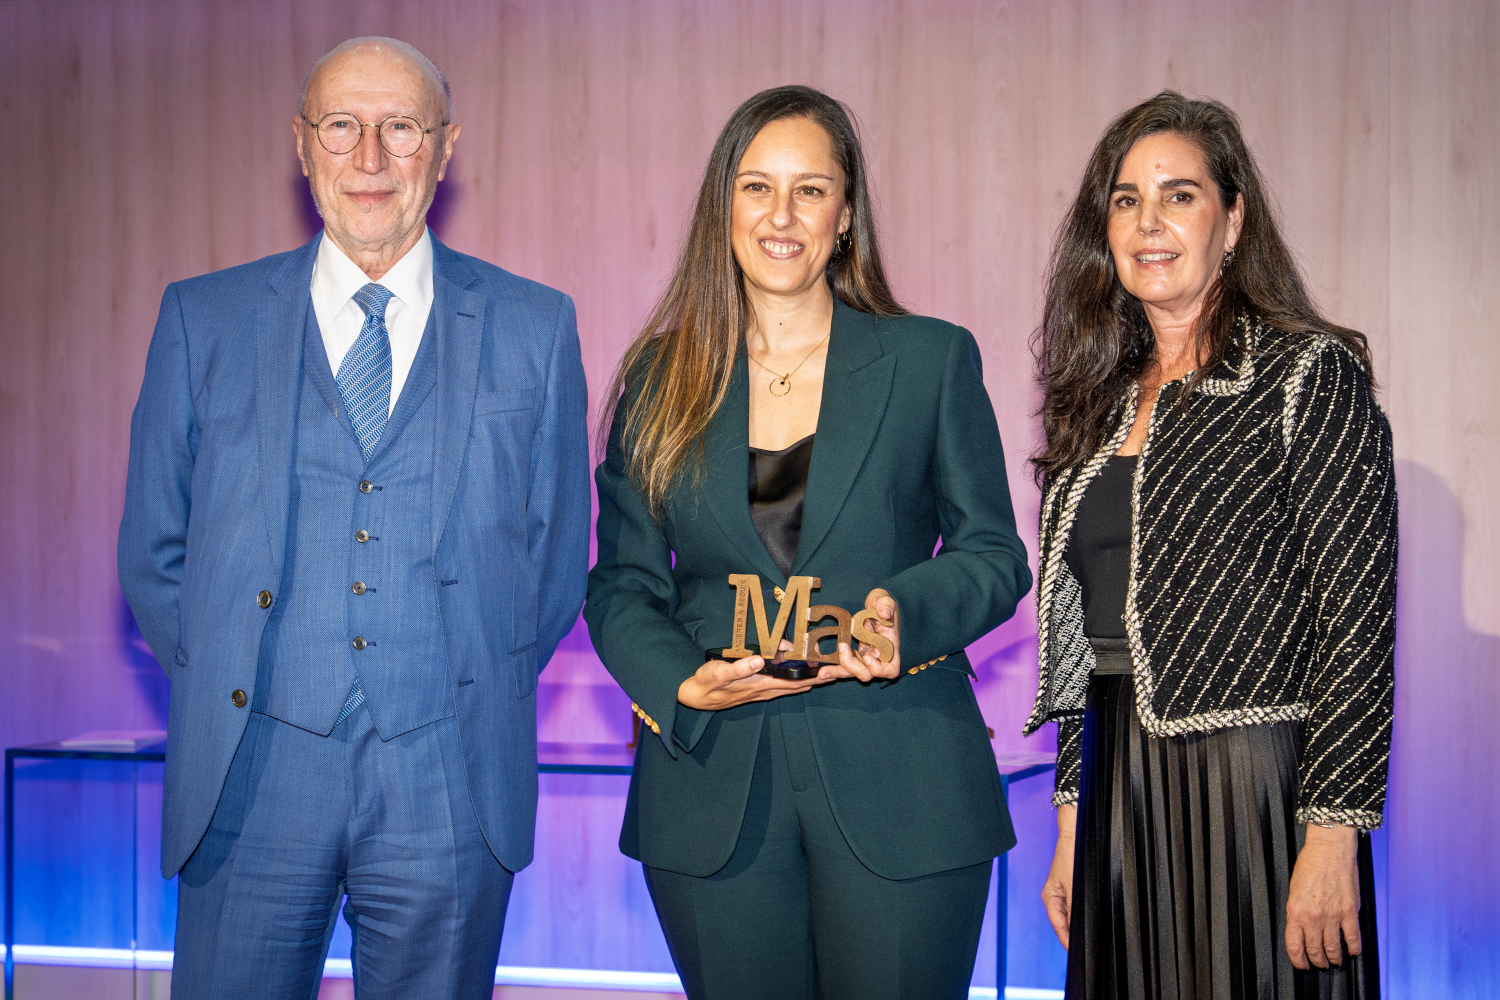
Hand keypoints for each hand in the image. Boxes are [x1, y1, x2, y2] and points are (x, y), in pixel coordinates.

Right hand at [677, 652, 829, 710]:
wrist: (697, 697)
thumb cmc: (708, 683)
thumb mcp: (719, 673)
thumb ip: (739, 667)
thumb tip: (760, 659)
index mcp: (761, 684)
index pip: (795, 680)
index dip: (815, 675)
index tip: (833, 668)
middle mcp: (767, 689)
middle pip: (801, 684)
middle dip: (821, 677)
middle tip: (843, 668)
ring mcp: (765, 690)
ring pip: (796, 684)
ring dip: (814, 678)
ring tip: (832, 670)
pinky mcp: (760, 687)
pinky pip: (786, 683)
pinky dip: (800, 678)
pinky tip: (807, 673)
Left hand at [815, 589, 901, 681]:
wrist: (873, 607)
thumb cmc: (882, 605)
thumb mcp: (885, 599)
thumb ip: (886, 604)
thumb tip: (884, 613)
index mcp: (890, 648)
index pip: (890, 670)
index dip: (879, 669)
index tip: (867, 657)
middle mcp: (877, 658)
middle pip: (866, 673)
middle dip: (852, 666)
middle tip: (842, 647)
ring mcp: (863, 658)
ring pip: (851, 672)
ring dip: (837, 672)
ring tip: (822, 672)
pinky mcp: (851, 656)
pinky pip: (842, 665)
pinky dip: (832, 667)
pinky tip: (819, 668)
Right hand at [1041, 805, 1076, 948]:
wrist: (1074, 837)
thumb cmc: (1071, 857)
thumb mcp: (1074, 885)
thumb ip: (1074, 908)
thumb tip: (1078, 928)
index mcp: (1050, 899)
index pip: (1058, 927)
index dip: (1067, 941)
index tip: (1076, 953)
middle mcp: (1054, 898)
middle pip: (1063, 924)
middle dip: (1073, 936)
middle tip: (1086, 949)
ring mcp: (1062, 894)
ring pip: (1069, 917)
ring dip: (1077, 926)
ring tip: (1089, 938)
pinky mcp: (1070, 889)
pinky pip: (1074, 908)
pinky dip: (1080, 916)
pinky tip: (1089, 920)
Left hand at [1286, 824, 1361, 968]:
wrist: (1329, 850)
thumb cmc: (1310, 865)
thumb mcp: (1294, 890)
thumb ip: (1298, 911)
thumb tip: (1301, 929)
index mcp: (1295, 911)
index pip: (1294, 945)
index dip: (1298, 960)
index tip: (1301, 964)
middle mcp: (1313, 916)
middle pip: (1314, 949)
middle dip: (1317, 961)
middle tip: (1319, 964)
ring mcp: (1332, 915)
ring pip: (1333, 947)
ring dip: (1334, 958)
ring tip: (1334, 960)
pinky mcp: (1349, 911)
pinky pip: (1353, 937)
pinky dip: (1353, 948)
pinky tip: (1353, 951)